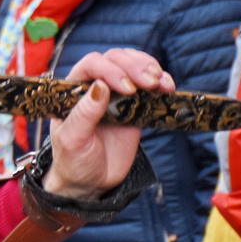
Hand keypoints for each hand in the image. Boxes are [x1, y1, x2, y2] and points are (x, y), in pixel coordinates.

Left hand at [46, 49, 171, 198]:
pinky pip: (148, 85)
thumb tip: (100, 86)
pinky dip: (160, 81)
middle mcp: (94, 87)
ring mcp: (115, 95)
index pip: (91, 65)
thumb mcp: (73, 140)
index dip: (110, 70)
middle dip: (134, 66)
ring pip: (131, 65)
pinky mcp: (134, 106)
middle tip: (150, 83)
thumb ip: (84, 113)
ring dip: (149, 67)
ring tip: (161, 83)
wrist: (90, 182)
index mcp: (72, 90)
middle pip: (114, 59)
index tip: (127, 88)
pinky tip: (168, 87)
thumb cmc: (73, 160)